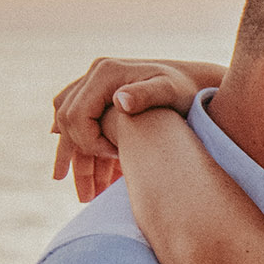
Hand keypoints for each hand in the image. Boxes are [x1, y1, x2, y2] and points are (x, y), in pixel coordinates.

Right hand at [50, 58, 218, 202]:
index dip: (89, 140)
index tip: (116, 154)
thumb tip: (120, 101)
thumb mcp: (170, 92)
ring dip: (72, 158)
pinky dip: (81, 148)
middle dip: (74, 156)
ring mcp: (96, 85)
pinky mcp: (101, 97)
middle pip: (67, 120)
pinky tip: (83, 169)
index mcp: (105, 73)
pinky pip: (81, 123)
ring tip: (76, 190)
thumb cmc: (186, 90)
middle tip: (91, 186)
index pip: (76, 114)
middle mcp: (95, 75)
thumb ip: (147, 95)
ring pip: (69, 124)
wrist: (196, 82)